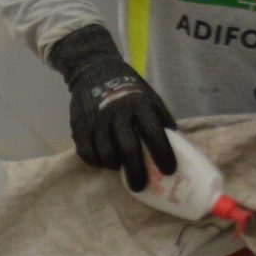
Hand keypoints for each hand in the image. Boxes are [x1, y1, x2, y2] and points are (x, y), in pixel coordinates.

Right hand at [45, 24, 176, 190]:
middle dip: (136, 173)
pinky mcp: (79, 126)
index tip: (169, 171)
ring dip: (114, 166)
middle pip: (128, 149)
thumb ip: (160, 120)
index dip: (163, 155)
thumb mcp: (150, 97)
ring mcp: (96, 120)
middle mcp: (117, 113)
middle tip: (140, 186)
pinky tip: (103, 160)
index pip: (154, 133)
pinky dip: (96, 162)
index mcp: (140, 104)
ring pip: (106, 155)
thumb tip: (176, 147)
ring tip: (120, 167)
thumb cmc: (129, 88)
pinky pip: (87, 154)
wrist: (94, 69)